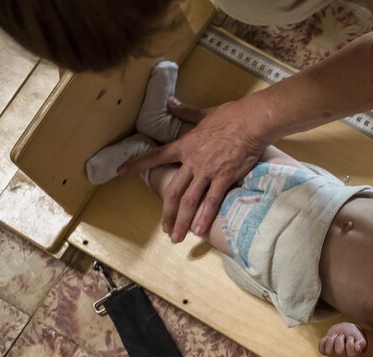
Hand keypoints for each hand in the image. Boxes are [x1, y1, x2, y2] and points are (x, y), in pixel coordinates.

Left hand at [120, 96, 268, 242]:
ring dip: (181, 221)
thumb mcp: (204, 113)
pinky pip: (211, 201)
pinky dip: (204, 217)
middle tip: (164, 230)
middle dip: (166, 213)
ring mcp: (207, 172)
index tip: (122, 171)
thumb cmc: (231, 115)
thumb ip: (186, 112)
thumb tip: (170, 102)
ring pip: (188, 201)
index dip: (138, 165)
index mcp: (185, 146)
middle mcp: (192, 162)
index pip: (157, 156)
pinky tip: (198, 231)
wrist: (251, 122)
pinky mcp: (223, 178)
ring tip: (177, 237)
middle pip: (173, 191)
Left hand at [318, 323, 366, 356]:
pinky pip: (321, 350)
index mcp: (353, 354)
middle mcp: (343, 356)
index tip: (351, 337)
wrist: (343, 329)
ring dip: (331, 339)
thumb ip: (361, 342)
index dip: (350, 342)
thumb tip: (358, 348)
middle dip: (340, 339)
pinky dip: (323, 342)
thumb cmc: (351, 333)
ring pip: (329, 351)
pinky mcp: (326, 351)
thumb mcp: (358, 335)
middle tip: (342, 336)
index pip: (351, 353)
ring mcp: (333, 354)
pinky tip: (328, 338)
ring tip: (335, 336)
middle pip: (339, 351)